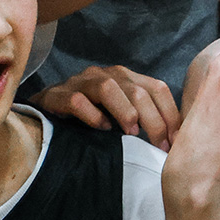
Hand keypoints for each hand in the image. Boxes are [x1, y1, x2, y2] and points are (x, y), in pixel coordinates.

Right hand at [33, 64, 178, 146]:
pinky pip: (77, 102)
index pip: (157, 88)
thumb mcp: (120, 114)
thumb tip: (172, 140)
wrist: (43, 113)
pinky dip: (92, 116)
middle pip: (137, 90)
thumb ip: (142, 118)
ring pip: (108, 88)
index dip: (171, 114)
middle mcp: (105, 74)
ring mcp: (80, 82)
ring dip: (125, 112)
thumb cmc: (88, 117)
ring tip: (132, 134)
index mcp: (124, 77)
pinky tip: (101, 129)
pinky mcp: (58, 95)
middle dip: (154, 120)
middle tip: (159, 145)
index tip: (177, 141)